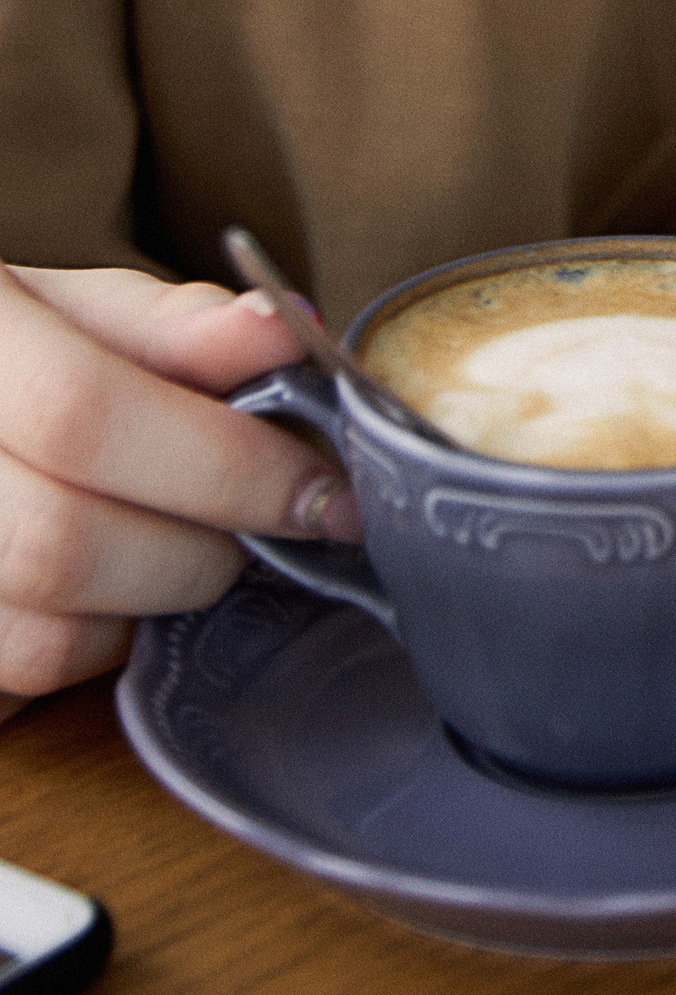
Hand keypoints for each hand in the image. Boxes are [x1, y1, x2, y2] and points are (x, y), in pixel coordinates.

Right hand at [0, 262, 363, 713]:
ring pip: (48, 637)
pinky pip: (31, 680)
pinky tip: (117, 589)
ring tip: (185, 544)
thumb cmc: (25, 365)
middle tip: (270, 526)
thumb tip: (289, 328)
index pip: (82, 414)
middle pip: (64, 541)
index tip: (327, 492)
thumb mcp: (84, 315)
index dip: (221, 462)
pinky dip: (99, 644)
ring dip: (154, 600)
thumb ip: (179, 324)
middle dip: (202, 546)